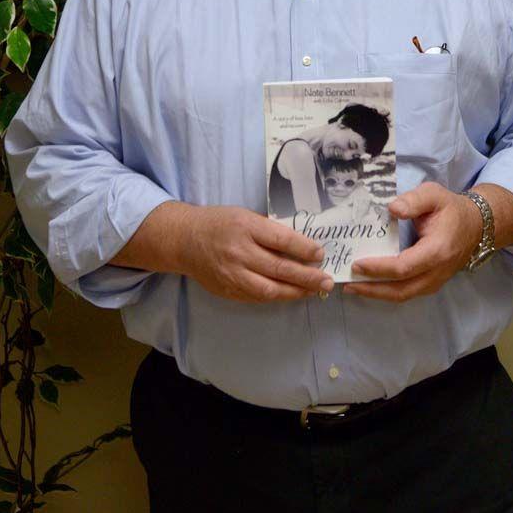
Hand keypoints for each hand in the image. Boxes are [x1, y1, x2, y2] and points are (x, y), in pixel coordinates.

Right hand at [183, 205, 333, 303]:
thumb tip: (301, 245)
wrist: (184, 240)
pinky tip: (291, 293)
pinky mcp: (228, 290)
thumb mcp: (245, 216)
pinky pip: (257, 297)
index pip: (281, 240)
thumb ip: (269, 230)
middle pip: (279, 268)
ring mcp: (232, 275)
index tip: (321, 254)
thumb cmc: (219, 223)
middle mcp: (238, 252)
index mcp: (245, 227)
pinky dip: (277, 296)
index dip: (304, 249)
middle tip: (327, 280)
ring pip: (270, 290)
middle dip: (307, 276)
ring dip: (295, 292)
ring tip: (314, 291)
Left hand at [345, 183, 482, 301]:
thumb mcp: (434, 194)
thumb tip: (392, 208)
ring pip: (404, 295)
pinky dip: (387, 291)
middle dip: (372, 289)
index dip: (379, 268)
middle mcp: (437, 271)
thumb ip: (413, 200)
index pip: (404, 267)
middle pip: (402, 290)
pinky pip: (408, 292)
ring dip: (377, 294)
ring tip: (352, 286)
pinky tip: (370, 285)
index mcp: (437, 250)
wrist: (476, 225)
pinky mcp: (431, 283)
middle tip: (347, 283)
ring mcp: (436, 280)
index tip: (357, 263)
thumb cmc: (451, 209)